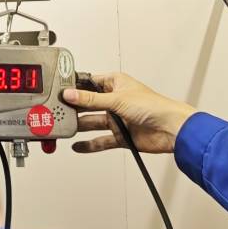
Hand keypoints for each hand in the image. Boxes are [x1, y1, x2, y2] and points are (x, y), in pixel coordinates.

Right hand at [61, 72, 194, 156]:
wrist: (171, 130)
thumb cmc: (154, 106)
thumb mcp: (117, 99)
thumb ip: (91, 99)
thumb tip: (70, 94)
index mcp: (115, 84)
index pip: (89, 82)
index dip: (75, 86)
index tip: (58, 89)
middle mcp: (115, 100)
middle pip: (88, 103)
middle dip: (74, 107)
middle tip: (56, 110)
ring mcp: (117, 119)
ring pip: (92, 122)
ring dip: (79, 125)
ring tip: (63, 127)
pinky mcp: (120, 136)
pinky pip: (100, 141)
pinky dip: (89, 144)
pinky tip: (77, 145)